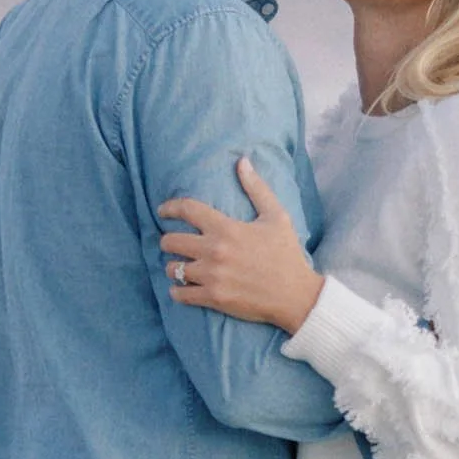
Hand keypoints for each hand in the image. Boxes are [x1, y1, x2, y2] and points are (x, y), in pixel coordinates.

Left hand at [157, 161, 325, 333]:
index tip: (162, 210)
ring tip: (180, 267)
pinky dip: (177, 290)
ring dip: (173, 267)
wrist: (296, 295)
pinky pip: (179, 293)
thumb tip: (242, 161)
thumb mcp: (276, 216)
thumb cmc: (286, 254)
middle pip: (171, 241)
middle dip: (168, 241)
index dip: (170, 207)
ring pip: (172, 268)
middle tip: (172, 243)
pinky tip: (181, 288)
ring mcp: (212, 275)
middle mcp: (214, 250)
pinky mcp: (213, 297)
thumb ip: (257, 188)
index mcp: (226, 227)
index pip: (187, 209)